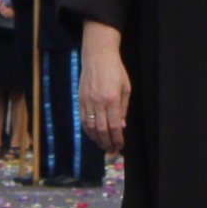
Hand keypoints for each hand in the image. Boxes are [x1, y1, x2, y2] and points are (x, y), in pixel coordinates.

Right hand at [81, 26, 130, 150]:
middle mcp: (99, 103)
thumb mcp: (126, 88)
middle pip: (102, 130)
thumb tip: (121, 126)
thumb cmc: (116, 70)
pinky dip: (88, 130)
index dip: (117, 139)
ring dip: (97, 139)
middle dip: (107, 143)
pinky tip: (93, 135)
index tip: (120, 146)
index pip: (115, 126)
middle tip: (111, 151)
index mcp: (112, 100)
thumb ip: (123, 108)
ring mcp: (87, 102)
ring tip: (103, 145)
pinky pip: (83, 119)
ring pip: (90, 127)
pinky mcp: (80, 100)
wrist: (98, 56)